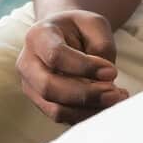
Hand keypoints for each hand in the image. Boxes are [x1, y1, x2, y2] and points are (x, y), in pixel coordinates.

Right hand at [16, 9, 128, 123]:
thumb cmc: (80, 29)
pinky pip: (63, 118)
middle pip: (49, 87)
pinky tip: (106, 105)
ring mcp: (31, 87)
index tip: (112, 71)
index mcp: (38, 36)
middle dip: (86, 94)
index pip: (56, 56)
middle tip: (114, 93)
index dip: (85, 67)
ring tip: (116, 99)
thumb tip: (105, 80)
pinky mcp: (42, 104)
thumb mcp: (95, 25)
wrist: (63, 36)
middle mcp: (27, 63)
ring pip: (56, 109)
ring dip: (88, 109)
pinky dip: (87, 115)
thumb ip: (102, 47)